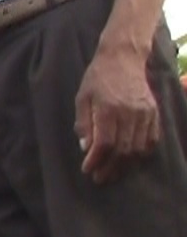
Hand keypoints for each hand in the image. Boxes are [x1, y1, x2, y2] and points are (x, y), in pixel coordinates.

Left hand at [75, 46, 161, 183]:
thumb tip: (86, 147)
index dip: (96, 160)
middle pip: (123, 149)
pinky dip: (142, 154)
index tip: (87, 170)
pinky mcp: (154, 112)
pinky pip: (152, 139)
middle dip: (110, 168)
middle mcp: (130, 112)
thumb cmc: (98, 78)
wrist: (124, 58)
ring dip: (126, 165)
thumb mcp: (82, 98)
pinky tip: (131, 160)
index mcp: (109, 109)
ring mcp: (146, 113)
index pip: (105, 143)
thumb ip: (84, 123)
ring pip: (139, 148)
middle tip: (99, 178)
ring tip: (113, 173)